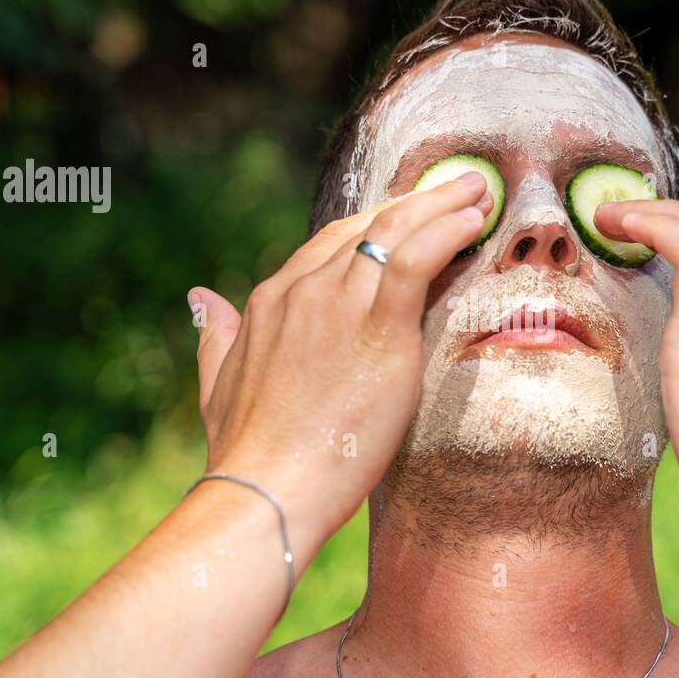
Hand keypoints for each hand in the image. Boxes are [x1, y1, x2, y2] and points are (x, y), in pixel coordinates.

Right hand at [187, 173, 492, 553]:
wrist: (265, 490)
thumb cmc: (246, 452)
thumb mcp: (217, 385)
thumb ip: (216, 337)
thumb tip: (202, 298)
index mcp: (271, 300)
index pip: (331, 243)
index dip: (375, 225)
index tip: (407, 215)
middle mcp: (304, 291)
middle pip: (368, 227)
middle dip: (415, 202)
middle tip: (456, 187)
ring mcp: (339, 306)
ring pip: (396, 232)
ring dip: (442, 205)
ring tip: (476, 190)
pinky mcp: (378, 329)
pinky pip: (417, 259)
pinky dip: (448, 231)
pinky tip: (473, 221)